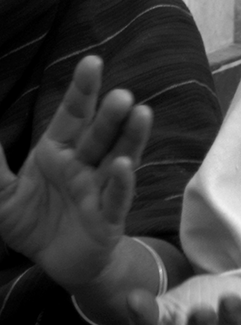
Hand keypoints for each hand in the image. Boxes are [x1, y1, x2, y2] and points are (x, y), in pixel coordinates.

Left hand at [0, 56, 151, 289]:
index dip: (84, 89)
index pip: (74, 114)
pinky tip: (124, 166)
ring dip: (131, 138)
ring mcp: (100, 189)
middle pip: (100, 134)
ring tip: (142, 114)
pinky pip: (116, 197)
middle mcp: (85, 165)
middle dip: (112, 114)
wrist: (56, 262)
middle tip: (122, 94)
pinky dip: (122, 182)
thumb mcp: (3, 194)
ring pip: (119, 157)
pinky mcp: (108, 217)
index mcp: (60, 151)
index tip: (93, 61)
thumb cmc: (35, 221)